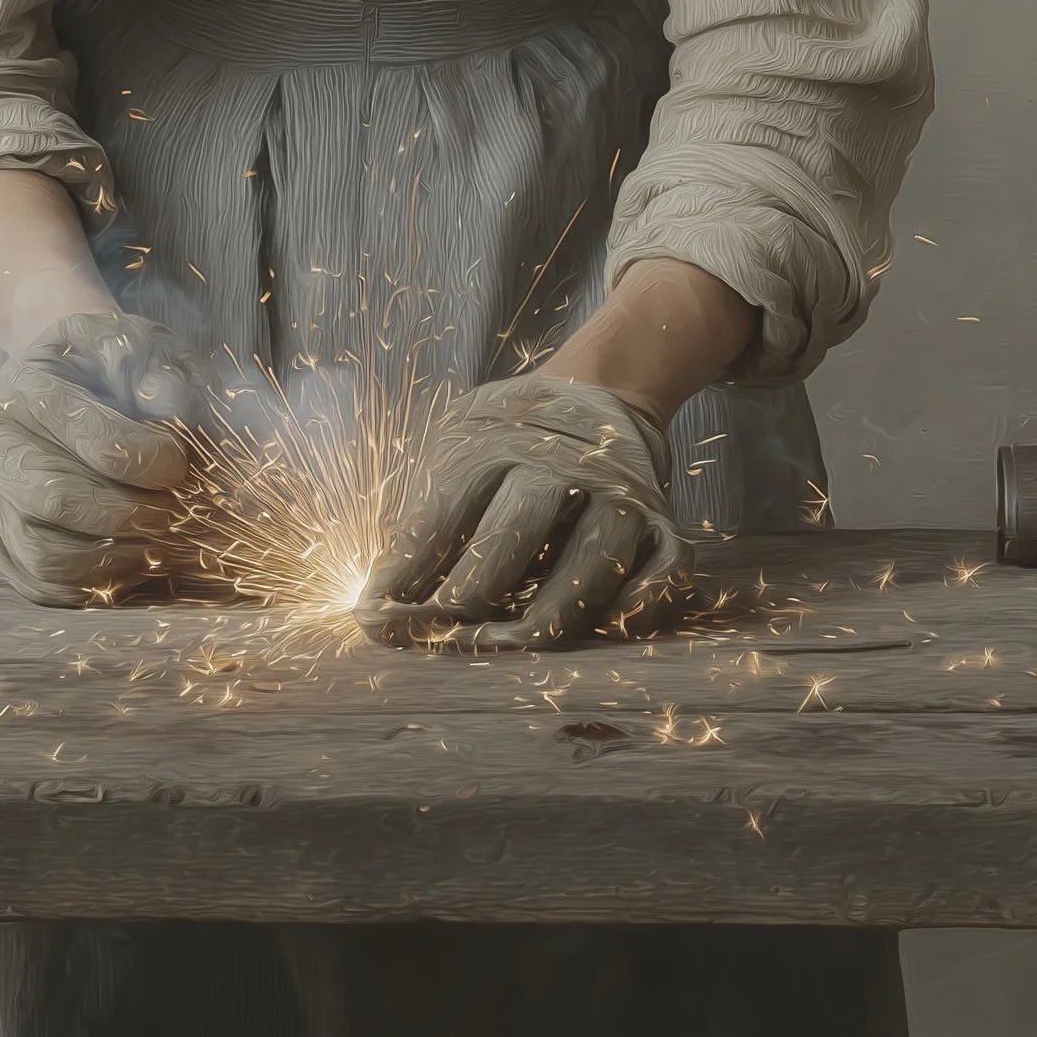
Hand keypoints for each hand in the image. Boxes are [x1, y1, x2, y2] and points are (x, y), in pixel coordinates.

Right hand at [0, 307, 210, 604]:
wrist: (74, 382)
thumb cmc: (114, 366)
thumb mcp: (140, 345)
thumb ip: (160, 369)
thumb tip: (171, 405)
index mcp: (24, 385)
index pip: (85, 434)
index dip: (143, 458)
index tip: (180, 463)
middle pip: (54, 499)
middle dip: (130, 514)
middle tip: (176, 510)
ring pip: (45, 555)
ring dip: (115, 557)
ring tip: (161, 539)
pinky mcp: (3, 542)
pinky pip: (44, 585)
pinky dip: (96, 585)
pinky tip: (137, 559)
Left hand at [356, 372, 691, 651]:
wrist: (595, 392)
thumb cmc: (504, 443)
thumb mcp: (454, 453)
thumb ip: (420, 523)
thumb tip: (376, 608)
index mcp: (496, 443)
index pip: (442, 517)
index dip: (405, 574)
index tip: (374, 619)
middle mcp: (561, 466)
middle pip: (511, 539)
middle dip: (466, 601)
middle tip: (434, 639)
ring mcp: (618, 495)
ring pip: (589, 566)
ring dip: (545, 619)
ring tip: (505, 645)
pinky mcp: (662, 523)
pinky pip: (663, 575)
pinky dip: (635, 610)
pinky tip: (598, 633)